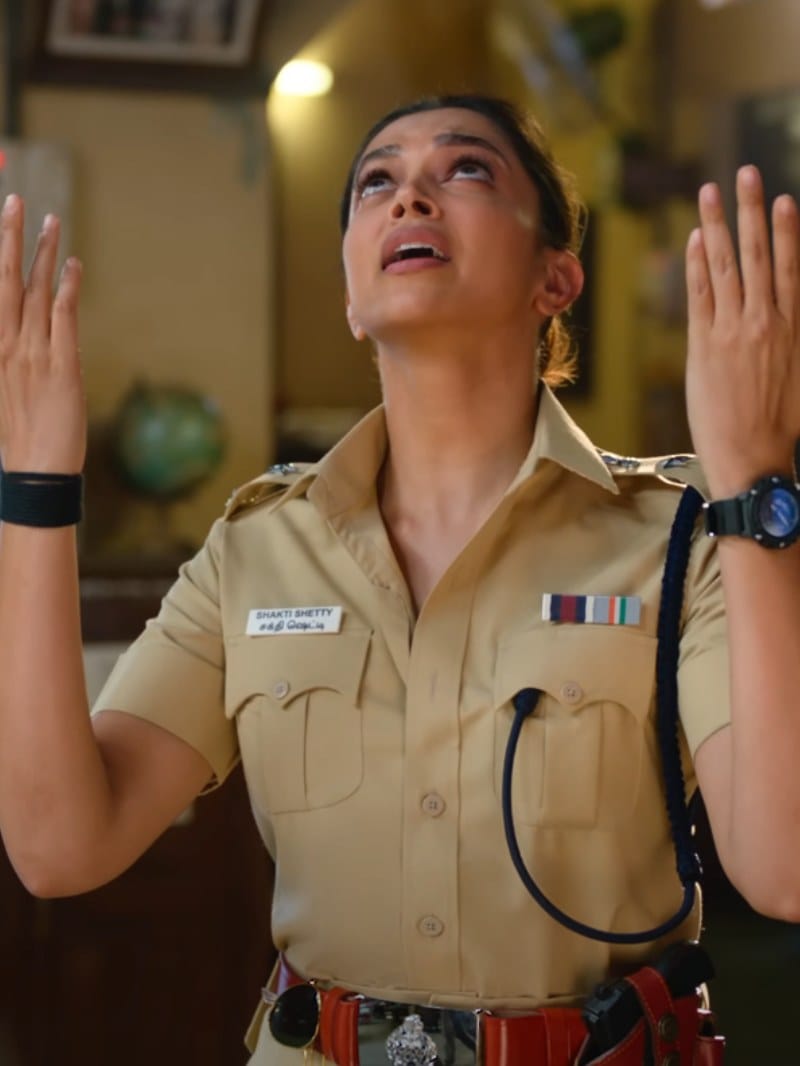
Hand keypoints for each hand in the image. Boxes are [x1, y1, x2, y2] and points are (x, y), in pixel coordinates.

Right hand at [0, 195, 84, 473]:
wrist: (35, 474)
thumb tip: (21, 340)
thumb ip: (13, 362)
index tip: (1, 230)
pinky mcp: (61, 367)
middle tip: (13, 200)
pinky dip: (69, 289)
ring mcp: (34, 355)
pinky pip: (64, 318)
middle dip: (9, 238)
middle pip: (6, 282)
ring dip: (44, 254)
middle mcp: (8, 348)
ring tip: (50, 220)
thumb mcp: (7, 395)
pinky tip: (73, 265)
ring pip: (37, 292)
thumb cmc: (23, 440)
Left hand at [685, 166, 799, 497]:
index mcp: (793, 328)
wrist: (752, 458)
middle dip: (750, 211)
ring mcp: (734, 332)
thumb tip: (788, 313)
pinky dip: (699, 265)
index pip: (790, 267)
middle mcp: (765, 322)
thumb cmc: (778, 426)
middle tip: (744, 173)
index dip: (786, 230)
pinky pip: (701, 295)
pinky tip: (698, 239)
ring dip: (719, 225)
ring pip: (728, 267)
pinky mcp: (705, 347)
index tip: (781, 198)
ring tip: (711, 192)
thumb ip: (792, 338)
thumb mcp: (799, 375)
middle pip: (758, 254)